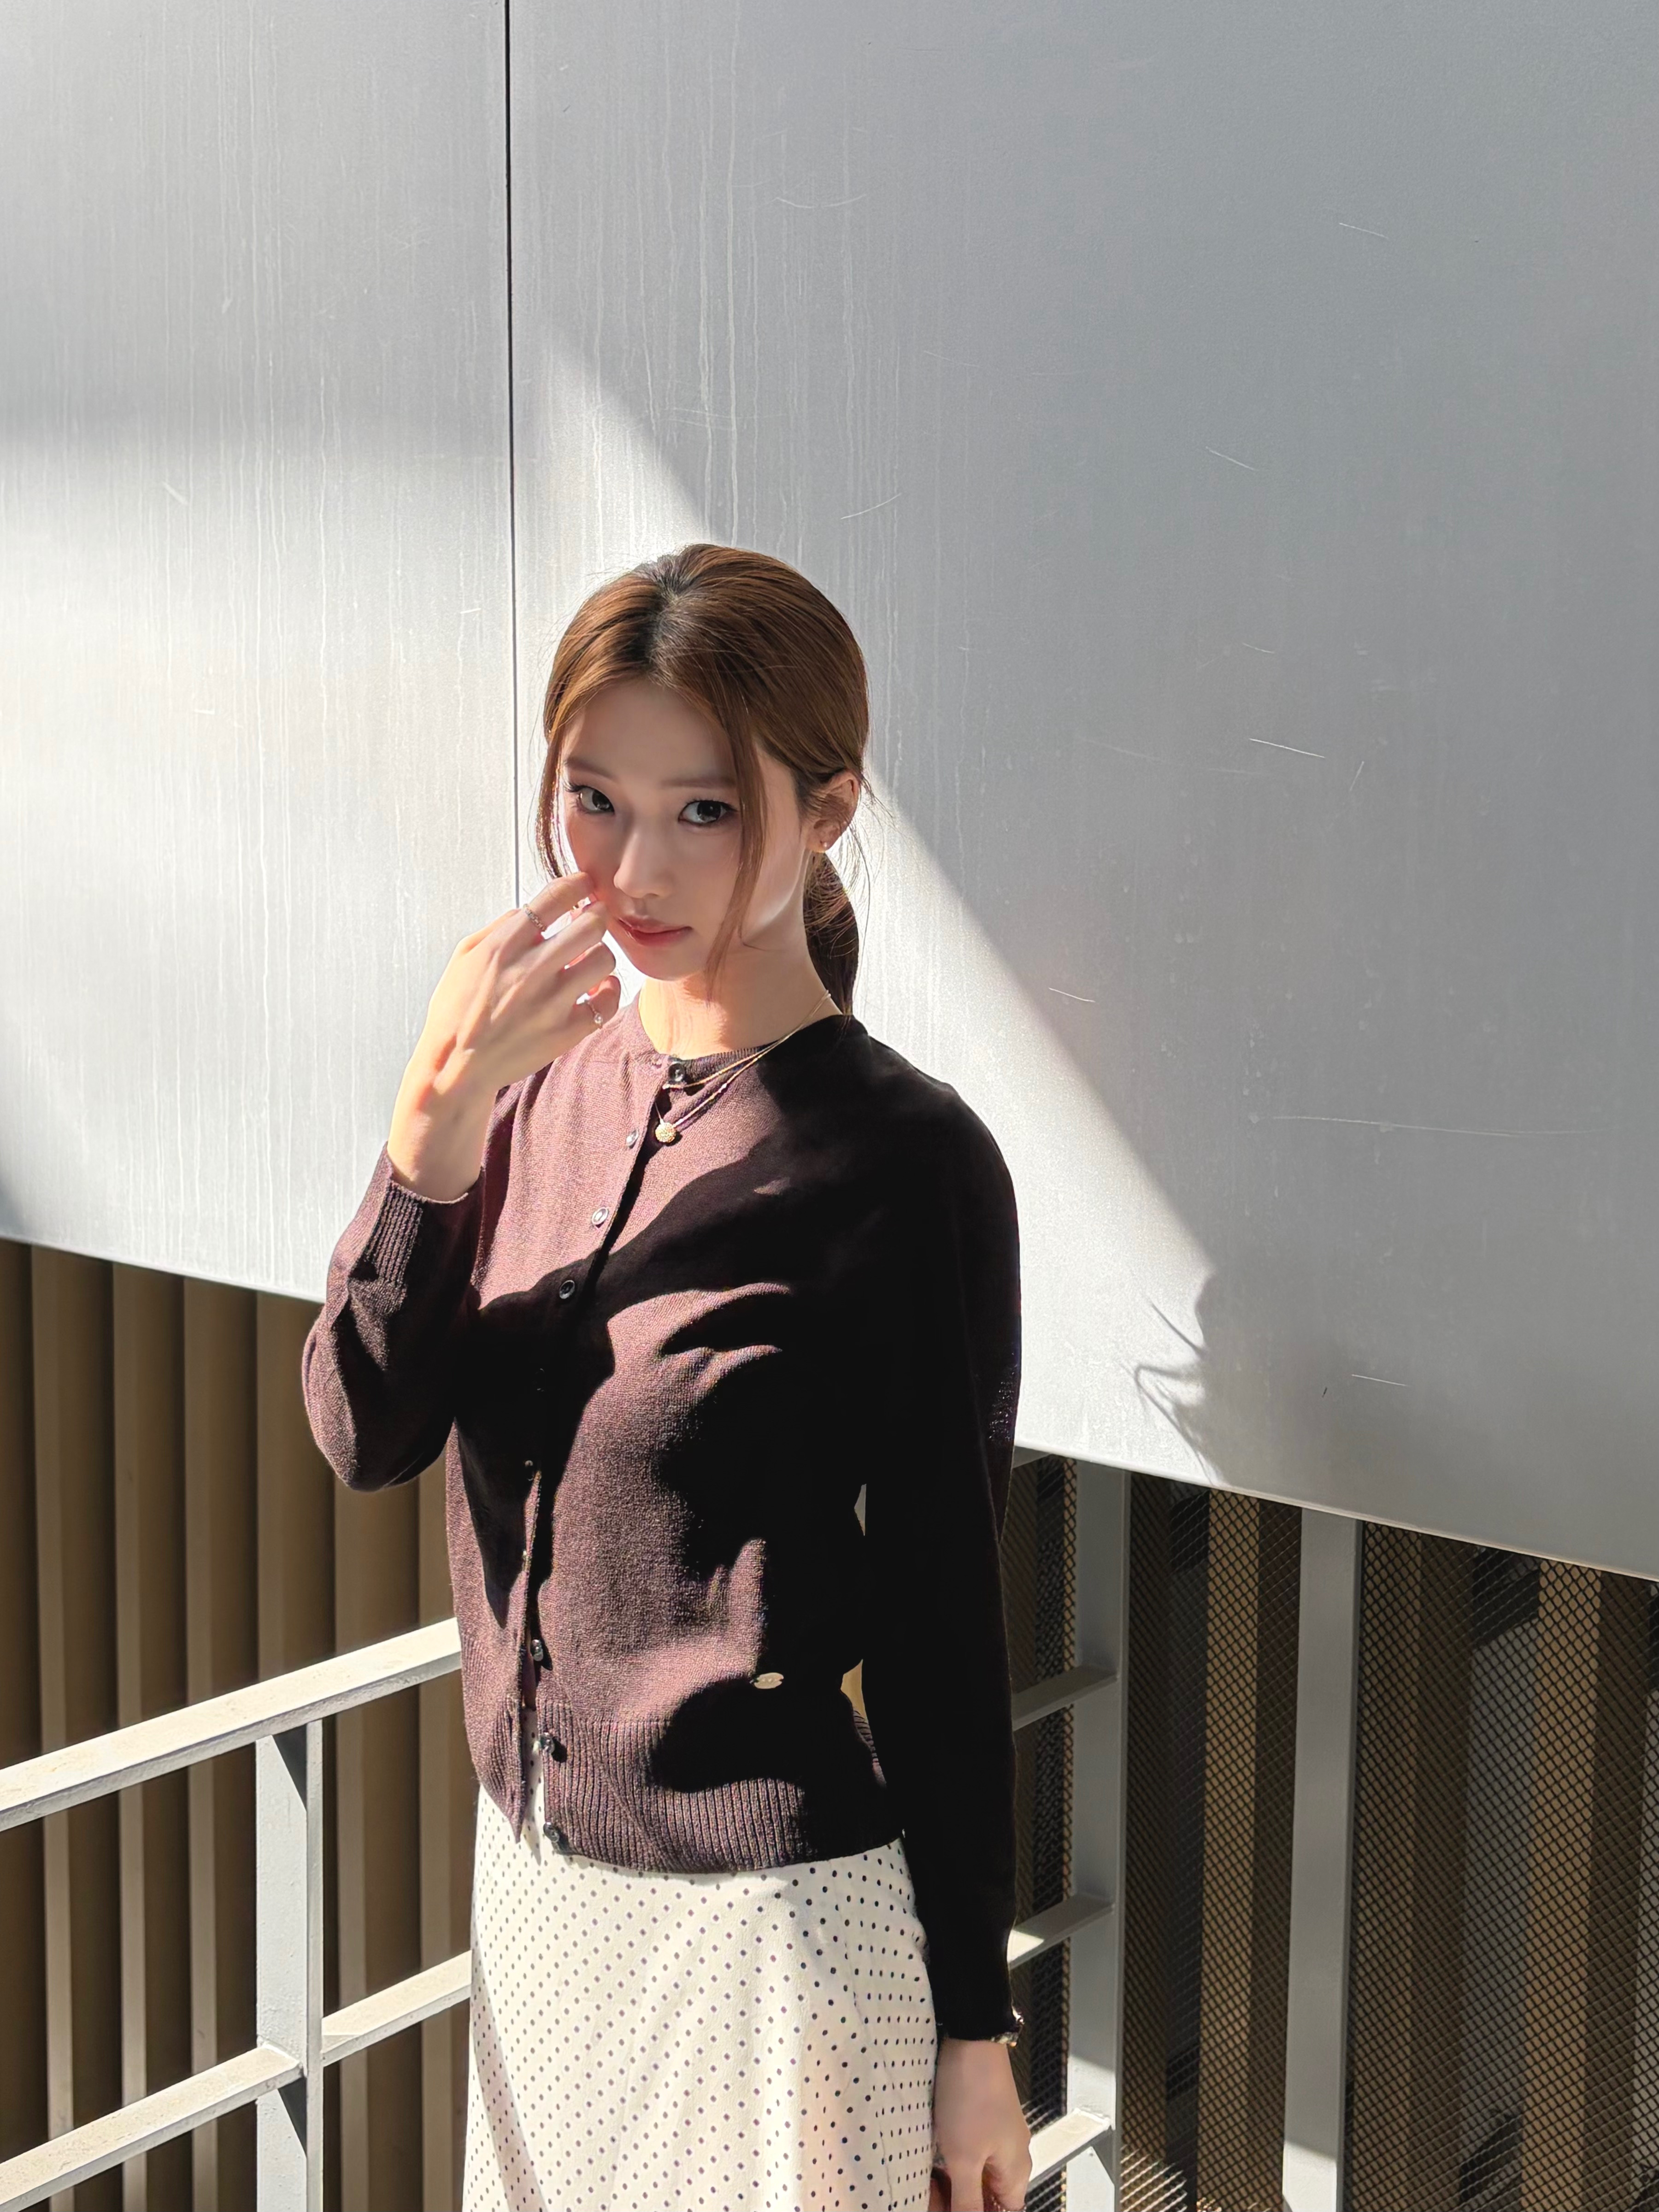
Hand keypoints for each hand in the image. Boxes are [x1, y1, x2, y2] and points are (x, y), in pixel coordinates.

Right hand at [387, 874, 619, 1197]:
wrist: (455, 1067)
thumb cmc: (457, 1010)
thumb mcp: (463, 958)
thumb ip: (498, 928)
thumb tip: (529, 909)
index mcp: (502, 948)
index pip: (552, 900)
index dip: (576, 884)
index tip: (585, 883)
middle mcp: (529, 972)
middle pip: (589, 925)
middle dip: (597, 915)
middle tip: (595, 918)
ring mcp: (550, 1004)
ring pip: (603, 960)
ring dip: (601, 953)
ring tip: (590, 957)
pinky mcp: (565, 1033)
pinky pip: (607, 1002)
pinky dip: (608, 991)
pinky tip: (598, 987)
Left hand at [928, 2038, 1030, 2209]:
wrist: (971, 2039)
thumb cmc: (972, 2094)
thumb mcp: (964, 2158)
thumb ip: (967, 2202)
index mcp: (1016, 2171)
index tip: (947, 2207)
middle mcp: (1011, 2156)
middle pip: (986, 2197)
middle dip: (956, 2199)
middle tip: (929, 2194)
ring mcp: (996, 2136)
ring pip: (974, 2175)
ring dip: (950, 2181)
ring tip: (926, 2176)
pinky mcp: (980, 2119)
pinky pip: (968, 2152)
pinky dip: (950, 2159)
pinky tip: (930, 2156)